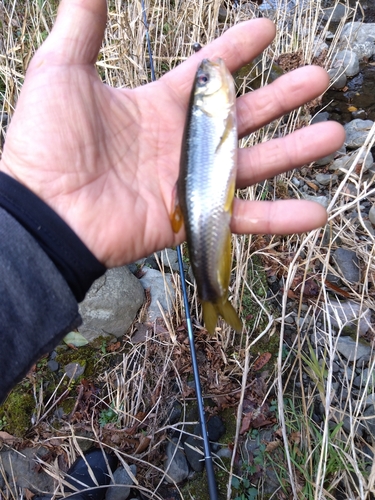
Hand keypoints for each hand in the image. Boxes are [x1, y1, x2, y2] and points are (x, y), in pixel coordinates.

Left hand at [0, 0, 344, 267]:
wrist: (44, 212)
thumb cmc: (46, 143)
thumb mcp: (60, 71)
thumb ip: (81, 26)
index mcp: (157, 106)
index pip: (207, 72)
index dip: (236, 49)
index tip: (267, 30)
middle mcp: (180, 142)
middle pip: (242, 115)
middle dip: (282, 96)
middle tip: (318, 77)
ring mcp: (190, 182)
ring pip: (254, 164)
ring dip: (295, 151)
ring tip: (333, 134)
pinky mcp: (193, 218)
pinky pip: (244, 218)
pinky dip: (280, 217)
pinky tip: (316, 212)